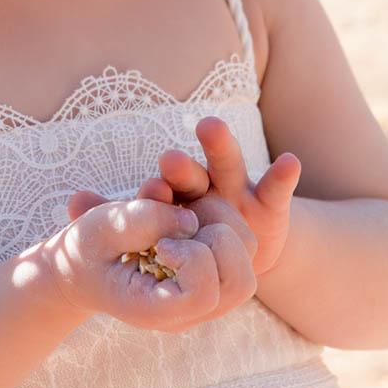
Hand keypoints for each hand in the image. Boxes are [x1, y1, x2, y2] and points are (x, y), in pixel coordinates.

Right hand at [46, 195, 256, 333]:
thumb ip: (144, 220)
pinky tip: (192, 219)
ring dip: (224, 227)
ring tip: (188, 217)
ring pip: (249, 263)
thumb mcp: (102, 226)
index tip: (161, 244)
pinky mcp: (212, 279)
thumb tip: (193, 220)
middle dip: (219, 239)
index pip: (204, 293)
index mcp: (155, 311)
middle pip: (240, 282)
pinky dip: (224, 225)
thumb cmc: (87, 249)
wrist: (82, 268)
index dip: (192, 257)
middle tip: (183, 226)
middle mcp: (188, 313)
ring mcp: (204, 300)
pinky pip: (243, 251)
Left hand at [151, 116, 301, 274]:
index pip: (161, 195)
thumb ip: (145, 232)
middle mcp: (203, 189)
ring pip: (226, 165)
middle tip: (169, 159)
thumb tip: (98, 216)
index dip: (155, 194)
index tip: (151, 189)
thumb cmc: (199, 251)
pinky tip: (289, 162)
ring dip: (219, 146)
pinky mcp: (270, 203)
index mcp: (175, 202)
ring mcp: (238, 192)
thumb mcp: (175, 247)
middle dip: (180, 167)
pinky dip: (282, 175)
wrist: (243, 261)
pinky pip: (276, 188)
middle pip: (189, 174)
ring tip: (210, 126)